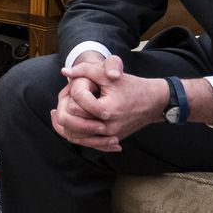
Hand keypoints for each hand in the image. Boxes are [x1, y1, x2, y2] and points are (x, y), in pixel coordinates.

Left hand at [48, 52, 168, 151]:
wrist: (154, 102)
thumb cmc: (131, 85)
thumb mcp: (108, 74)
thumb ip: (85, 70)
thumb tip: (64, 72)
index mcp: (106, 111)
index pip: (74, 105)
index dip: (72, 92)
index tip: (76, 86)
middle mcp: (108, 128)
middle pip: (71, 123)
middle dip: (65, 109)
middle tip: (62, 100)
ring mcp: (110, 136)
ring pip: (76, 136)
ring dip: (65, 124)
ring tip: (58, 111)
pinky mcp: (112, 140)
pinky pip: (87, 143)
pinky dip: (76, 134)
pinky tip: (69, 122)